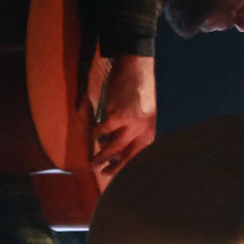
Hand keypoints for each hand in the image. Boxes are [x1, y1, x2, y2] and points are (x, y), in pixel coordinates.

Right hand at [92, 54, 156, 177]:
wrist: (136, 68)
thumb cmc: (138, 89)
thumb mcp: (144, 112)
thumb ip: (135, 129)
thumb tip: (120, 147)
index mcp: (149, 129)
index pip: (140, 155)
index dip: (129, 168)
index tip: (120, 175)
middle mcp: (142, 129)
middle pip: (128, 156)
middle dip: (116, 169)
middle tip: (105, 175)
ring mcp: (130, 123)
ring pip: (113, 148)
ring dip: (102, 157)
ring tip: (94, 163)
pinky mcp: (117, 115)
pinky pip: (102, 131)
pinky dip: (96, 133)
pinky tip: (93, 134)